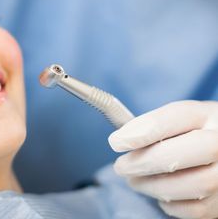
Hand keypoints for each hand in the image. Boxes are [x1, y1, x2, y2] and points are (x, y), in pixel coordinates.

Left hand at [109, 100, 217, 218]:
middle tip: (121, 167)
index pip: (178, 116)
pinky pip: (194, 210)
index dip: (143, 131)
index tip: (116, 142)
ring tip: (135, 180)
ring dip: (151, 186)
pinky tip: (160, 193)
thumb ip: (155, 125)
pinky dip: (170, 203)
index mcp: (210, 116)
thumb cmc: (196, 135)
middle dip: (142, 163)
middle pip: (181, 154)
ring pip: (188, 186)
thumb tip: (121, 140)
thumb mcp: (182, 120)